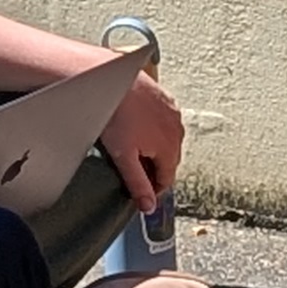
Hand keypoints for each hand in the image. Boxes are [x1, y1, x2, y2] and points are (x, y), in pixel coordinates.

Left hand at [99, 70, 186, 210]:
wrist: (109, 81)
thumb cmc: (115, 114)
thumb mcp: (124, 157)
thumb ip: (138, 184)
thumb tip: (149, 206)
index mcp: (170, 146)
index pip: (168, 178)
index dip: (154, 189)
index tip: (142, 192)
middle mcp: (176, 129)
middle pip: (169, 159)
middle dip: (154, 169)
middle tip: (134, 172)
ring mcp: (172, 111)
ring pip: (168, 139)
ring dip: (155, 148)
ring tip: (133, 147)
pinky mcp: (165, 97)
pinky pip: (164, 121)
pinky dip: (154, 129)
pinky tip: (137, 125)